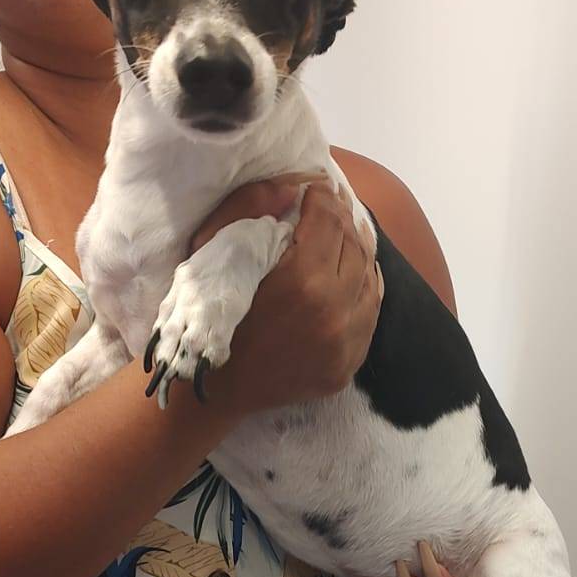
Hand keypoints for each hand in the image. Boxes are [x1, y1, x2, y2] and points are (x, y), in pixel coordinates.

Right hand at [191, 177, 380, 422]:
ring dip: (358, 250)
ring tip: (345, 234)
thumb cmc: (205, 315)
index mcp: (303, 281)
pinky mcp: (347, 364)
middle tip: (330, 205)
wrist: (210, 388)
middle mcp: (334, 313)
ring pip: (369, 279)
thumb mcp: (212, 251)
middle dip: (341, 220)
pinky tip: (355, 273)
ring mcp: (345, 343)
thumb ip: (249, 208)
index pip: (328, 221)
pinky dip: (365, 287)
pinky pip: (370, 315)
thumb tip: (291, 188)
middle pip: (353, 247)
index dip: (322, 197)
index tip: (315, 188)